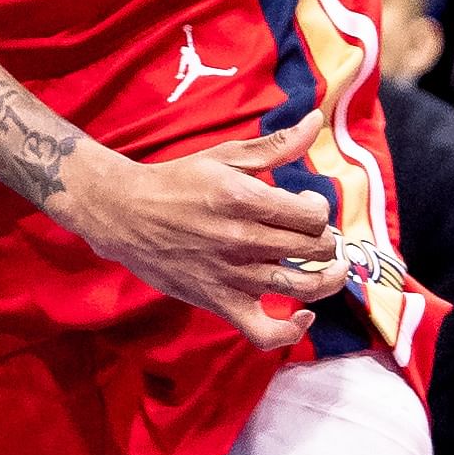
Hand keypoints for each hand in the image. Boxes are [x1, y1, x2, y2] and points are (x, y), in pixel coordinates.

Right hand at [49, 110, 346, 347]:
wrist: (126, 213)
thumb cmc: (178, 181)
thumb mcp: (225, 156)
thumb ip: (276, 145)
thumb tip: (316, 121)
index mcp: (245, 199)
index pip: (314, 215)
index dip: (319, 208)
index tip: (304, 203)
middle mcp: (243, 240)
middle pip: (315, 249)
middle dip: (324, 240)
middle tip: (310, 233)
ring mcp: (233, 276)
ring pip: (304, 288)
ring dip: (327, 279)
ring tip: (326, 268)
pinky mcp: (220, 303)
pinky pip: (265, 333)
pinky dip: (291, 330)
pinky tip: (302, 314)